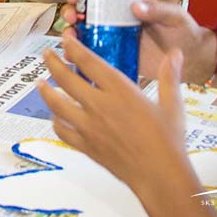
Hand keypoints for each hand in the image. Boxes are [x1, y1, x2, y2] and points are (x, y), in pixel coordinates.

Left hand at [39, 31, 188, 185]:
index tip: (65, 40)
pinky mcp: (86, 146)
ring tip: (41, 83)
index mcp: (120, 90)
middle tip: (47, 54)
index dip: (73, 48)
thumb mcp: (173, 105)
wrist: (160, 176)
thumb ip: (170, 76)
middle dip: (52, 63)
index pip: (88, 61)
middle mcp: (100, 105)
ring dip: (46, 91)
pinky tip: (55, 118)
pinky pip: (63, 131)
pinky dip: (56, 122)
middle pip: (66, 78)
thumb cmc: (168, 142)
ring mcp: (90, 126)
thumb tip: (176, 54)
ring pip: (57, 104)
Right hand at [59, 0, 215, 83]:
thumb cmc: (184, 31)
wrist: (193, 59)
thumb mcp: (174, 15)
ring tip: (68, 36)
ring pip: (87, 35)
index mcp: (128, 5)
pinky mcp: (118, 59)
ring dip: (73, 34)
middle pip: (88, 14)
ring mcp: (116, 40)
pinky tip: (71, 58)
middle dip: (73, 12)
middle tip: (69, 14)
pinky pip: (96, 57)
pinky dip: (81, 57)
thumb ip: (158, 9)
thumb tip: (136, 5)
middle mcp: (118, 21)